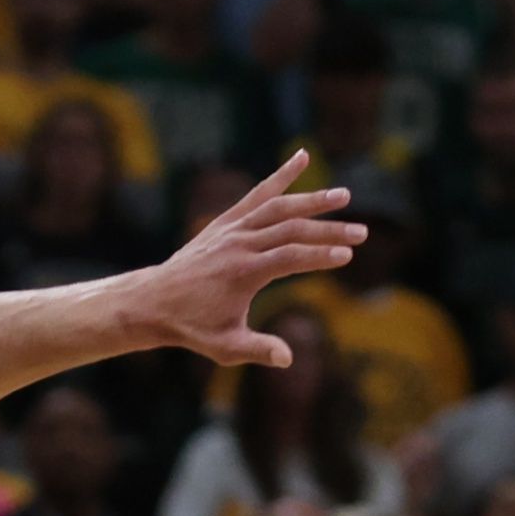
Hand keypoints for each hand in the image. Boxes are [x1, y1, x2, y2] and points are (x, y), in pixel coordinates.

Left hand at [138, 152, 363, 366]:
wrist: (152, 302)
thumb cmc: (190, 327)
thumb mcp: (223, 346)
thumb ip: (257, 350)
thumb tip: (288, 359)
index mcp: (241, 273)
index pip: (288, 258)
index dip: (318, 256)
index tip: (347, 256)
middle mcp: (237, 245)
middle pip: (290, 230)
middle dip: (328, 230)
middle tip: (362, 233)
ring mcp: (231, 230)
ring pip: (277, 207)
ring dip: (312, 200)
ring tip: (345, 196)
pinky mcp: (225, 223)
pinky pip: (256, 196)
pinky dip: (279, 177)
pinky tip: (303, 157)